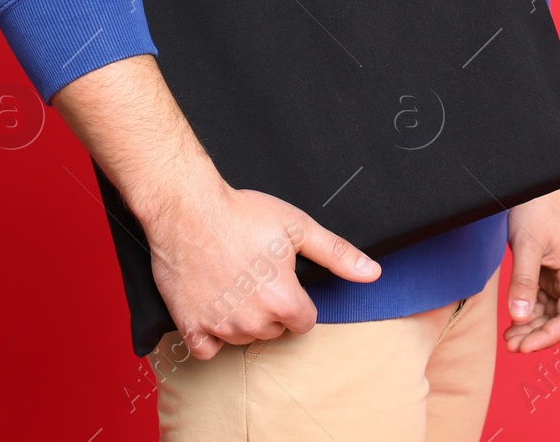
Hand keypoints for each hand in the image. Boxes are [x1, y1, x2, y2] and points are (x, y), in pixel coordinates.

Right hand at [143, 181, 381, 359]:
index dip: (298, 301)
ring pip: (243, 338)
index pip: (305, 322)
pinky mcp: (189, 326)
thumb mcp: (298, 227)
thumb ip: (337, 254)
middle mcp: (252, 320)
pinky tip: (212, 306)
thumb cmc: (242, 214)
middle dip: (271, 308)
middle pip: (275, 330)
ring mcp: (219, 326)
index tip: (284, 281)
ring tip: (233, 282)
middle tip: (256, 275)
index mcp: (283, 300)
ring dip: (243, 319)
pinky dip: (210, 335)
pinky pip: (207, 350)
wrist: (187, 209)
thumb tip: (371, 273)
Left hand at [503, 187, 559, 353]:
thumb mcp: (528, 246)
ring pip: (550, 312)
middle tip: (511, 347)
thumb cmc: (537, 207)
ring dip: (531, 327)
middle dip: (537, 335)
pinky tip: (513, 321)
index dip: (546, 338)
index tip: (522, 348)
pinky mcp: (549, 269)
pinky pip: (542, 299)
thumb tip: (518, 318)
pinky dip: (528, 312)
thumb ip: (523, 282)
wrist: (536, 180)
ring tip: (509, 339)